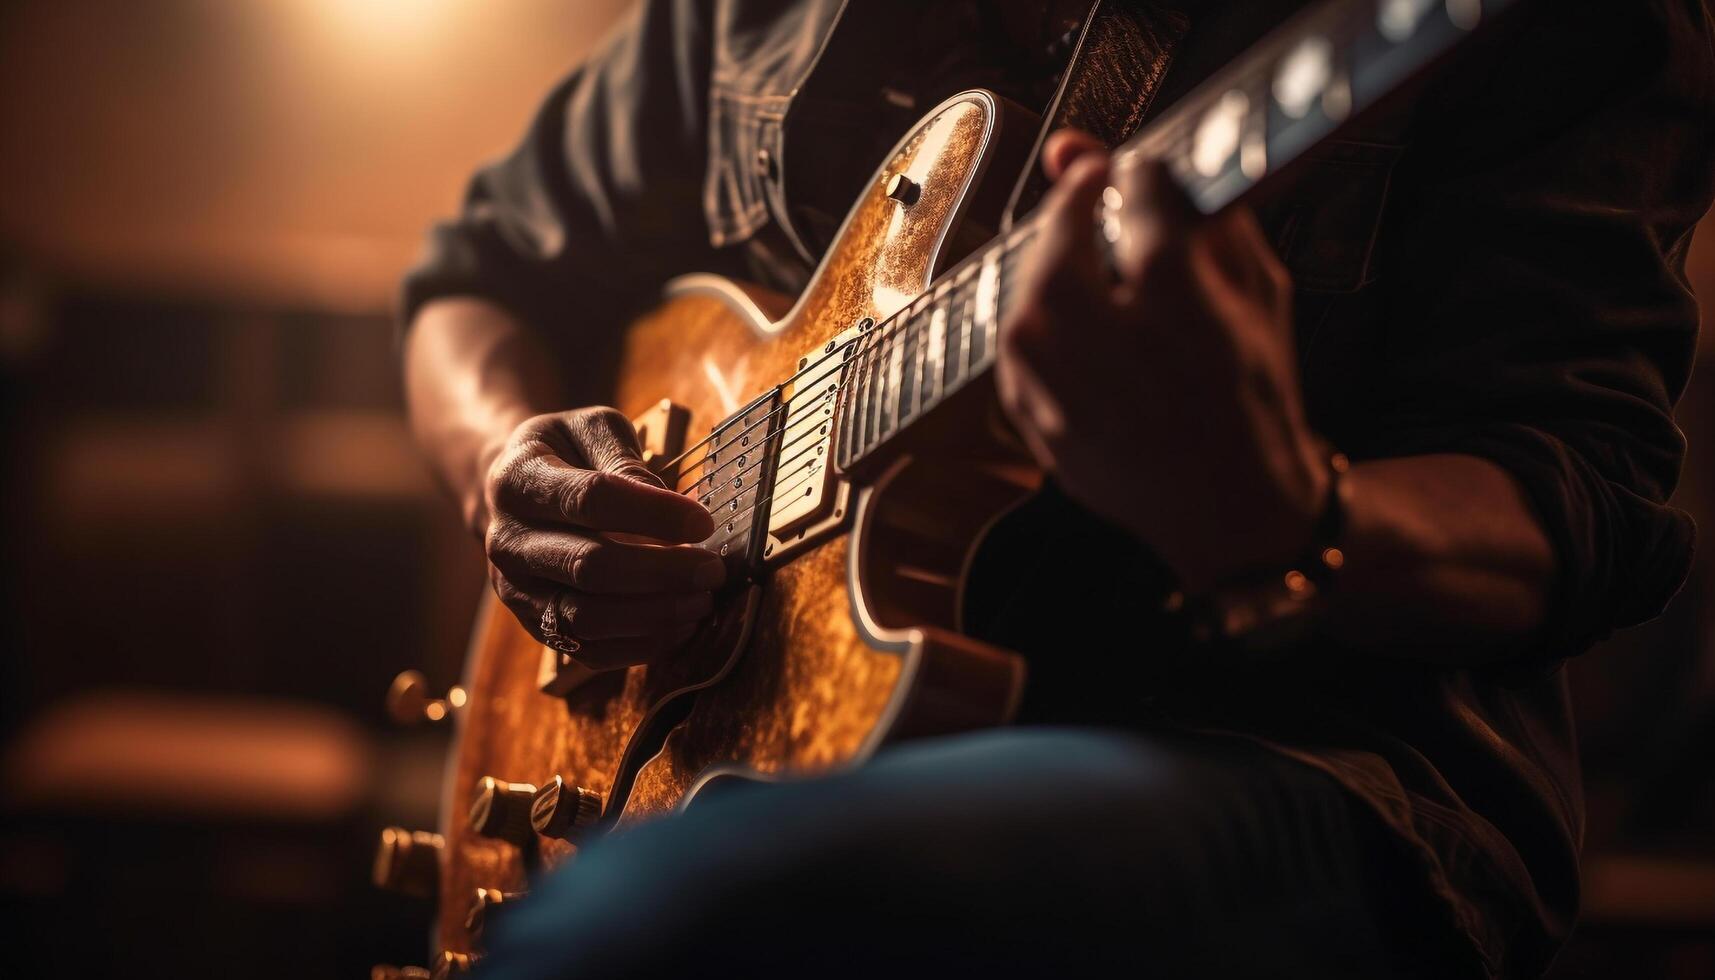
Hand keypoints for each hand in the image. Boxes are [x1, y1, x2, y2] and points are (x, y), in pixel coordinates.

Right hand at [481, 407, 724, 667]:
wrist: (513, 492)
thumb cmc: (565, 453)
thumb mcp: (590, 430)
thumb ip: (625, 457)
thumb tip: (668, 505)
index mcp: (518, 480)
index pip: (590, 500)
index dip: (653, 513)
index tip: (704, 521)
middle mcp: (506, 540)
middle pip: (589, 566)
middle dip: (662, 571)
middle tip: (713, 569)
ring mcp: (516, 590)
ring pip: (587, 618)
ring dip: (654, 615)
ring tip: (702, 600)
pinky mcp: (534, 625)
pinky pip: (588, 650)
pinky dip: (640, 646)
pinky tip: (680, 627)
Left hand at [996, 130, 1328, 591]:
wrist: (1233, 508)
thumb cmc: (1254, 398)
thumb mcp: (1262, 296)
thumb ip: (1207, 218)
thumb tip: (1148, 159)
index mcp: (1188, 315)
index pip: (1142, 208)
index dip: (1134, 175)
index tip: (1136, 169)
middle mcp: (1120, 358)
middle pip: (1061, 255)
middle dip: (1069, 210)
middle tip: (1087, 189)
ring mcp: (1070, 401)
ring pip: (1024, 306)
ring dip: (1044, 265)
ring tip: (1075, 253)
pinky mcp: (1040, 429)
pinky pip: (1013, 355)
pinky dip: (1033, 324)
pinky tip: (1062, 318)